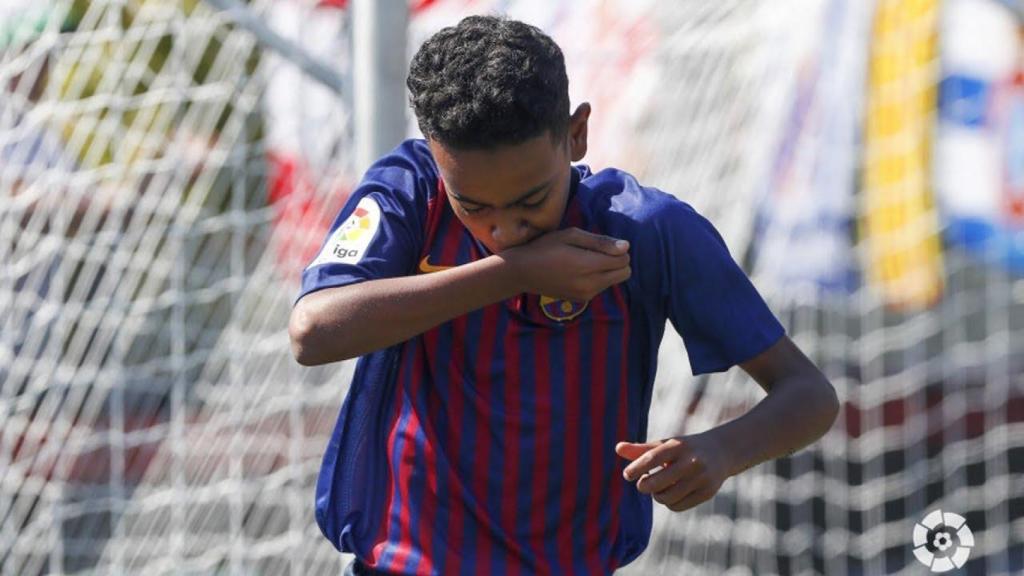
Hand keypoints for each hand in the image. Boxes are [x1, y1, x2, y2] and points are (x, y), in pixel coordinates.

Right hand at [499, 227, 630, 300]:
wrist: (522, 272)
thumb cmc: (545, 247)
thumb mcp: (571, 236)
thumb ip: (600, 241)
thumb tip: (626, 247)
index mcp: (588, 265)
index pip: (623, 260)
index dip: (618, 249)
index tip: (601, 244)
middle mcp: (591, 284)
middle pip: (625, 273)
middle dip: (618, 261)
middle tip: (597, 252)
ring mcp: (587, 295)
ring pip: (615, 281)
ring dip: (608, 270)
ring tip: (585, 261)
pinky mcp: (582, 300)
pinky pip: (602, 287)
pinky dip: (598, 279)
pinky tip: (579, 272)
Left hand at [615, 432, 731, 511]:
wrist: (721, 452)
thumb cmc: (684, 449)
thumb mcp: (665, 445)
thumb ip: (641, 449)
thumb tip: (617, 448)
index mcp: (678, 446)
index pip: (651, 458)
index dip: (636, 469)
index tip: (627, 475)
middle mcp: (691, 461)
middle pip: (657, 483)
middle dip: (645, 486)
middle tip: (642, 485)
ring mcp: (701, 478)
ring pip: (667, 497)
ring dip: (657, 495)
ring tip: (658, 488)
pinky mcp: (707, 492)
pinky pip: (678, 506)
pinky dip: (669, 503)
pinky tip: (671, 493)